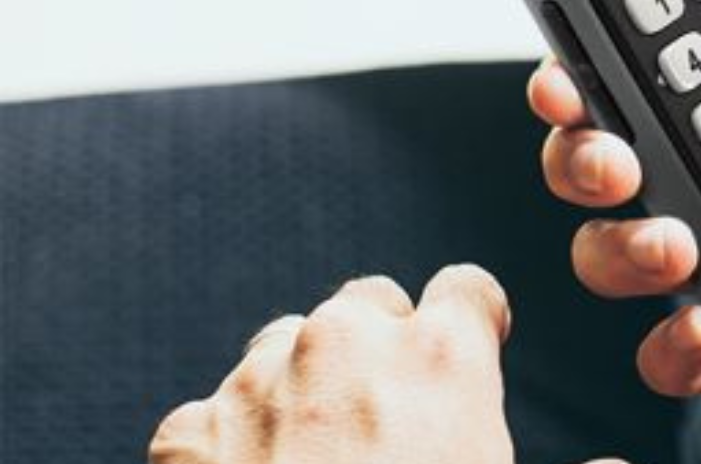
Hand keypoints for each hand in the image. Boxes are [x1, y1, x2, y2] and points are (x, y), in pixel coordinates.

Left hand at [148, 266, 623, 463]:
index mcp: (442, 356)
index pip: (468, 287)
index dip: (476, 324)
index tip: (475, 356)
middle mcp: (346, 344)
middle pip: (371, 302)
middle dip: (386, 344)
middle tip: (398, 414)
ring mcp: (258, 383)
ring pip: (286, 342)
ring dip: (307, 380)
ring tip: (326, 450)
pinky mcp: (188, 434)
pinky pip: (214, 408)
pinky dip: (234, 436)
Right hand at [531, 0, 700, 403]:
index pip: (650, 61)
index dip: (590, 49)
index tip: (569, 37)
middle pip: (607, 154)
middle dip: (577, 146)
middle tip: (608, 143)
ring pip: (622, 253)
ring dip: (619, 247)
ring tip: (676, 240)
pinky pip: (683, 351)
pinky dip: (671, 345)